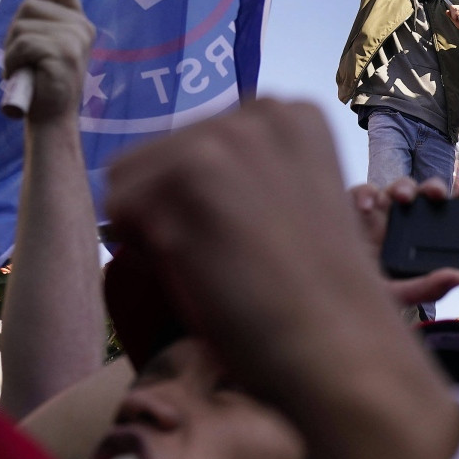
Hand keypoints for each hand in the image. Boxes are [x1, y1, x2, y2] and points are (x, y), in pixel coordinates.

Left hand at [2, 0, 95, 123]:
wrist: (52, 118)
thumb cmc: (44, 82)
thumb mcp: (46, 43)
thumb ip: (44, 18)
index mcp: (81, 23)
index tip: (30, 16)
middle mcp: (82, 28)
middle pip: (30, 4)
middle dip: (16, 31)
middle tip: (24, 56)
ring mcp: (74, 40)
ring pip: (22, 26)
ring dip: (13, 50)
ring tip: (26, 68)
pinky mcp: (63, 53)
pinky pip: (22, 44)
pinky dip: (14, 61)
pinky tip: (24, 75)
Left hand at [106, 100, 458, 458]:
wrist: (340, 346)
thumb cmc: (320, 297)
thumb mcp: (295, 202)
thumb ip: (248, 174)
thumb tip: (170, 177)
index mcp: (292, 114)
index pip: (197, 141)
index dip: (202, 201)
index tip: (248, 240)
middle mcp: (258, 112)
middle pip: (157, 155)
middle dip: (174, 211)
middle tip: (230, 261)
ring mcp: (224, 138)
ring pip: (130, 179)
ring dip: (156, 231)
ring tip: (217, 267)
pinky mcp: (189, 174)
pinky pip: (119, 212)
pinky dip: (144, 253)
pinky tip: (201, 274)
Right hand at [350, 176, 458, 305]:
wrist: (329, 294)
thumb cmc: (364, 294)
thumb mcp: (399, 296)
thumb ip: (428, 288)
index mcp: (417, 240)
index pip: (443, 215)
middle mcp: (399, 222)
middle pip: (422, 195)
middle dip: (433, 187)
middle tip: (437, 194)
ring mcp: (376, 213)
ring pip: (396, 188)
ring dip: (403, 187)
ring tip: (404, 198)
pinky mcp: (351, 209)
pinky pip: (360, 192)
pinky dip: (365, 193)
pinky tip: (367, 207)